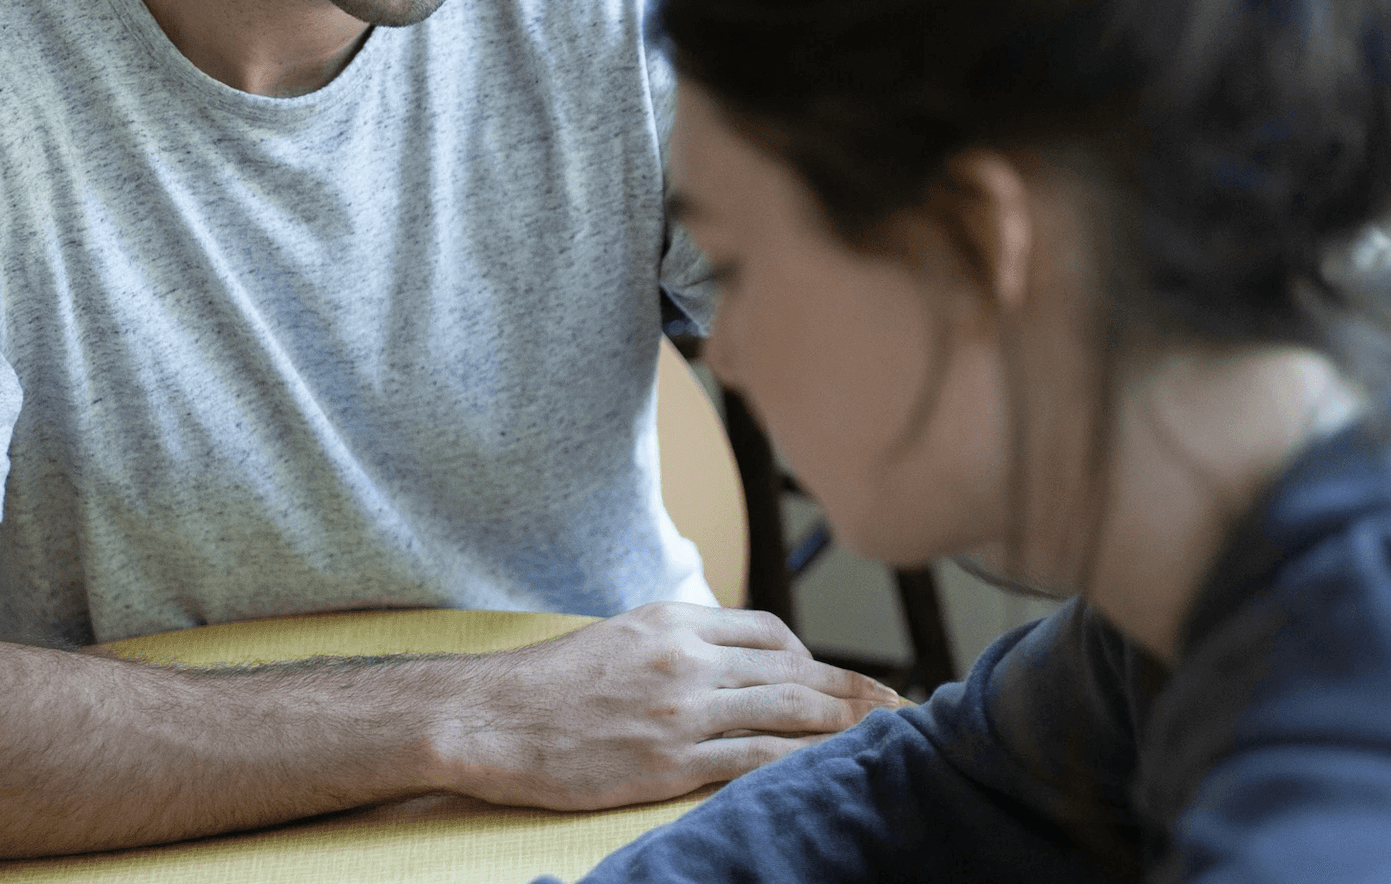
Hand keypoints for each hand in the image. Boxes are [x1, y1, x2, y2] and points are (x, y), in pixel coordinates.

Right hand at [425, 601, 902, 809]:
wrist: (491, 717)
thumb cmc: (550, 684)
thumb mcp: (622, 636)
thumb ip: (679, 643)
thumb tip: (729, 659)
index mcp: (675, 620)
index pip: (768, 631)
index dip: (814, 655)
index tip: (842, 678)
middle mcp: (687, 657)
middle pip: (792, 669)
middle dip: (852, 688)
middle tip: (899, 704)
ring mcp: (682, 709)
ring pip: (786, 711)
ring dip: (844, 723)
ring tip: (884, 735)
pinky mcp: (670, 760)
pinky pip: (754, 760)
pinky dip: (801, 762)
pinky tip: (829, 770)